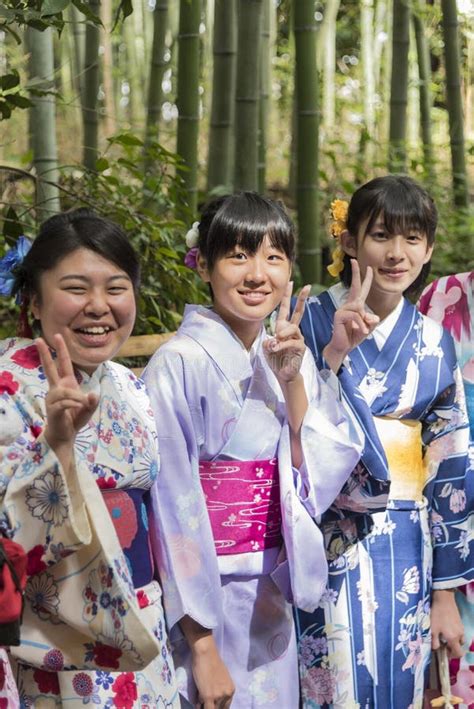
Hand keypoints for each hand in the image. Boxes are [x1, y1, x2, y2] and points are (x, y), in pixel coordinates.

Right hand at [36, 335, 97, 452]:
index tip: (57, 335)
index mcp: (66, 384)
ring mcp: (52, 398)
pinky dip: (74, 405)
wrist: (66, 435)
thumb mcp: (89, 408)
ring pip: (65, 392)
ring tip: (82, 406)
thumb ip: (93, 402)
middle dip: (45, 354)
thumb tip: (92, 395)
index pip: (63, 364)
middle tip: (38, 339)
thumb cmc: (76, 418)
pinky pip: (65, 403)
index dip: (61, 350)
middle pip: (49, 368)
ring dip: (77, 399)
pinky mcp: (52, 408)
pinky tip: (77, 409)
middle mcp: (57, 388)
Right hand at [191, 634, 234, 707]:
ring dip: (204, 705)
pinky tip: (198, 699)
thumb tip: (214, 701)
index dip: (217, 707)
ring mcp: (218, 696)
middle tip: (204, 700)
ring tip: (200, 696)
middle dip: (212, 706)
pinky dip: (200, 706)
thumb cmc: (211, 662)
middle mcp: (227, 694)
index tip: (211, 704)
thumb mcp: (221, 679)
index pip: (226, 707)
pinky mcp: (208, 697)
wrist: (206, 653)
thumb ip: (220, 690)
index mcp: (231, 690)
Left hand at [263, 281, 310, 383]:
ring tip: (276, 340)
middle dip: (302, 299)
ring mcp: (298, 338)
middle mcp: (292, 331)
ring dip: (283, 333)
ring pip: (293, 328)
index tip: (290, 282)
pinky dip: (282, 345)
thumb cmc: (275, 359)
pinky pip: (292, 342)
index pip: (285, 309)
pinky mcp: (301, 347)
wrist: (283, 374)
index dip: (287, 296)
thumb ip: (268, 341)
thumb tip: (274, 340)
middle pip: (298, 312)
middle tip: (307, 286)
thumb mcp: (267, 348)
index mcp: (283, 327)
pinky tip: (276, 349)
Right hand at [323, 260, 378, 371]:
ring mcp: (342, 309)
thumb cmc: (354, 336)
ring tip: (363, 332)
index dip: (365, 279)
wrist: (342, 347)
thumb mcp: (368, 327)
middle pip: (355, 287)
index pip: (361, 290)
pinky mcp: (339, 315)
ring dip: (365, 322)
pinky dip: (361, 325)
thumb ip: (372, 320)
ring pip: (360, 309)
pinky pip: (356, 316)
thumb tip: (369, 315)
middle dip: (356, 273)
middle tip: (354, 260)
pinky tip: (362, 332)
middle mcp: (348, 305)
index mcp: (356, 306)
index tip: (369, 268)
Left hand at [431, 589, 464, 657]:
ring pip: (459, 638)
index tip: (445, 653)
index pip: (459, 653)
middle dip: (452, 648)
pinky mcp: (459, 621)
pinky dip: (454, 633)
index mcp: (453, 638)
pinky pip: (459, 631)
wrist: (443, 599)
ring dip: (453, 640)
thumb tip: (435, 649)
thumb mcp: (432, 629)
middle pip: (459, 646)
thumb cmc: (437, 615)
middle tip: (443, 644)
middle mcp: (460, 634)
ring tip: (443, 635)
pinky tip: (445, 627)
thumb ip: (434, 641)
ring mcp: (461, 627)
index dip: (452, 656)